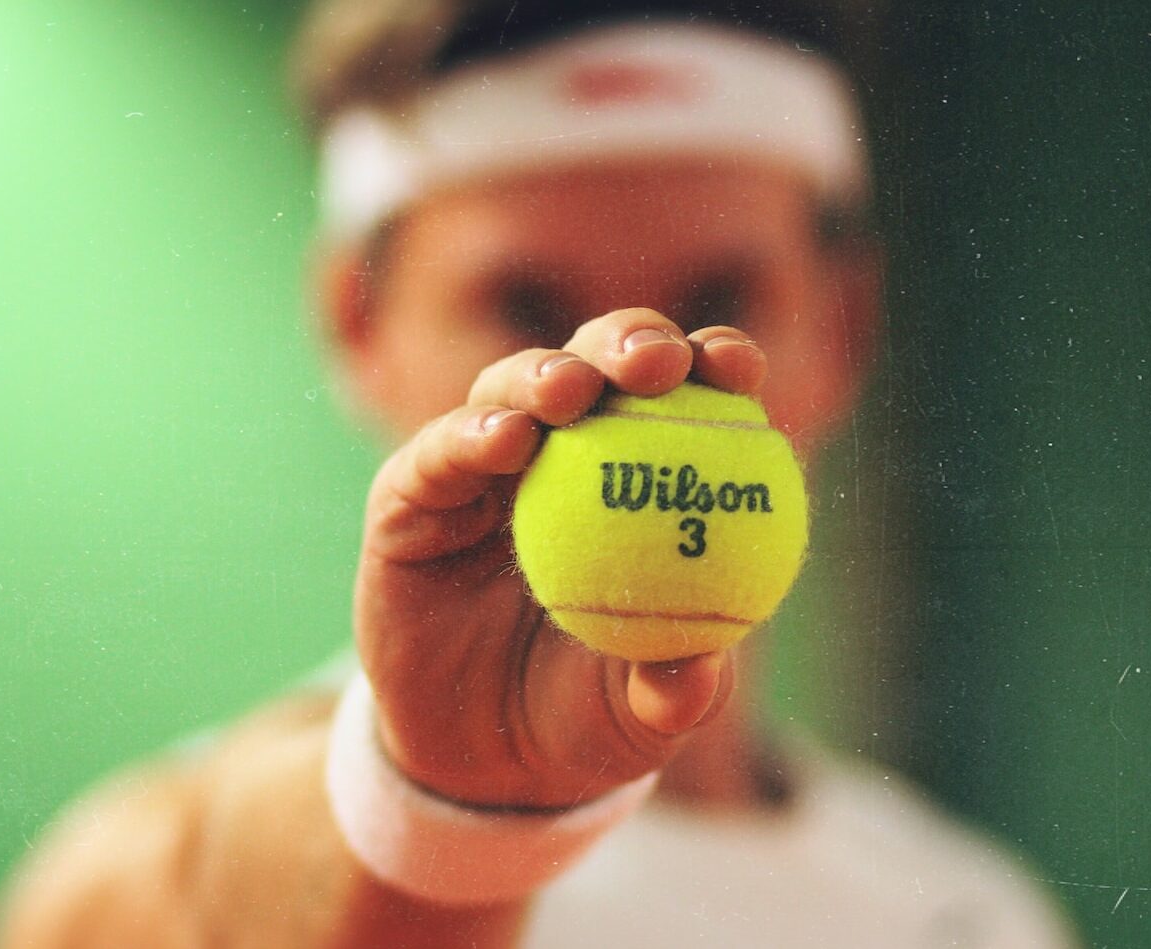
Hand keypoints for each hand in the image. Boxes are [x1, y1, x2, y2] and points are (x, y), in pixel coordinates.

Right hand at [353, 308, 767, 809]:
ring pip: (512, 389)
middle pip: (601, 364)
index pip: (689, 398)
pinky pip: (435, 456)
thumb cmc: (586, 717)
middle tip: (657, 362)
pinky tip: (505, 440)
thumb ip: (674, 689)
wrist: (482, 767)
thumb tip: (704, 670)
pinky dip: (468, 437)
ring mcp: (482, 468)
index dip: (715, 364)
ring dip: (544, 376)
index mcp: (644, 477)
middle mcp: (565, 452)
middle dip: (631, 341)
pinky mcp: (410, 498)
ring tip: (572, 392)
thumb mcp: (639, 716)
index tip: (739, 369)